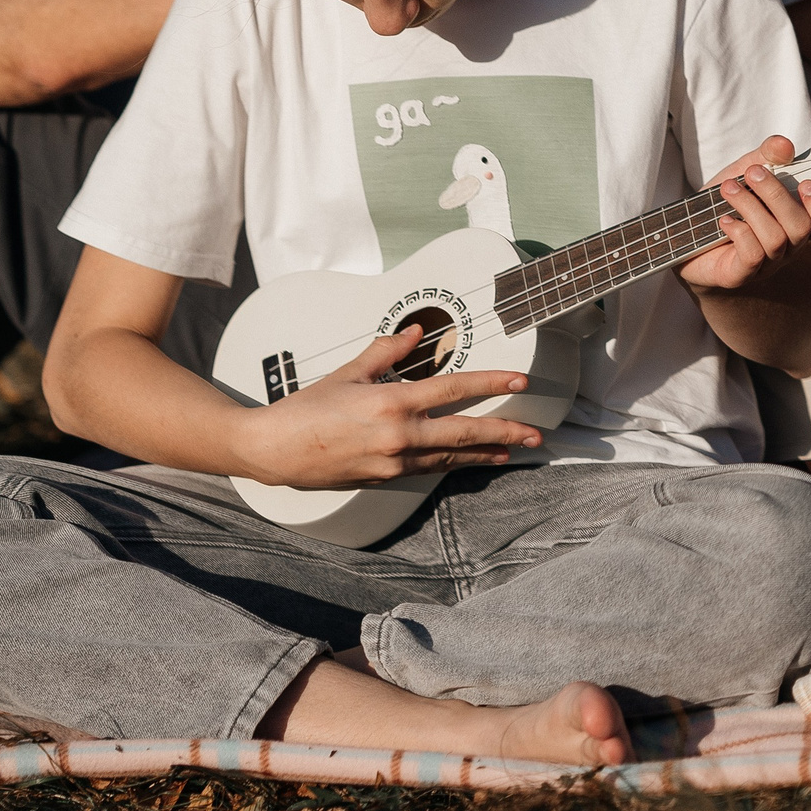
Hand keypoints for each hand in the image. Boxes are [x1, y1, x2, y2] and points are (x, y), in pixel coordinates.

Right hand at [234, 330, 543, 489]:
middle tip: (535, 434)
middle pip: (465, 434)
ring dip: (485, 453)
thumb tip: (417, 332)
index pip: (454, 390)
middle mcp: (399, 436)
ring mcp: (394, 462)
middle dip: (505, 433)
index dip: (492, 383)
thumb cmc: (306, 410)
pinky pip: (430, 470)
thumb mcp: (348, 372)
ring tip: (513, 451)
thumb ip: (387, 350)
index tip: (519, 380)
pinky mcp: (386, 479)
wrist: (276, 450)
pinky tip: (471, 461)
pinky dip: (455, 464)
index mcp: (391, 403)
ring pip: (452, 458)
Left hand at [678, 135, 810, 296]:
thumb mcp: (744, 171)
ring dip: (750, 206)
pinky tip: (724, 219)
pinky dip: (738, 231)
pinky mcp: (741, 274)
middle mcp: (786, 247)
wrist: (687, 234)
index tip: (806, 183)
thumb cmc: (721, 204)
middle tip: (753, 173)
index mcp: (794, 224)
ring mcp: (765, 264)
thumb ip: (767, 156)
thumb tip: (784, 146)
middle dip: (777, 194)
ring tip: (728, 189)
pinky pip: (752, 255)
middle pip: (801, 227)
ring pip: (775, 238)